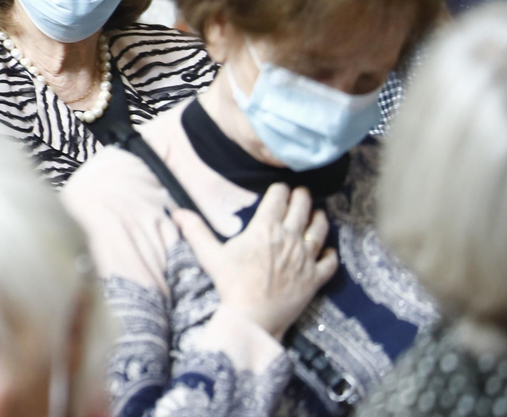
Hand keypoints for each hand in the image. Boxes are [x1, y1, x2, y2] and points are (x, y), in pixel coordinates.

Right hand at [173, 183, 337, 338]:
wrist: (252, 318)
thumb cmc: (231, 285)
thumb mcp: (211, 256)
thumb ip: (195, 231)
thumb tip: (176, 212)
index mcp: (265, 228)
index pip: (278, 197)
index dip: (280, 190)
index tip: (279, 189)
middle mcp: (289, 238)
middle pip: (302, 207)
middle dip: (301, 197)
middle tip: (301, 194)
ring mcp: (305, 258)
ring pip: (320, 230)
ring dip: (319, 218)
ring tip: (318, 213)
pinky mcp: (315, 278)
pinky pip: (330, 262)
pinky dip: (331, 254)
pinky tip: (328, 251)